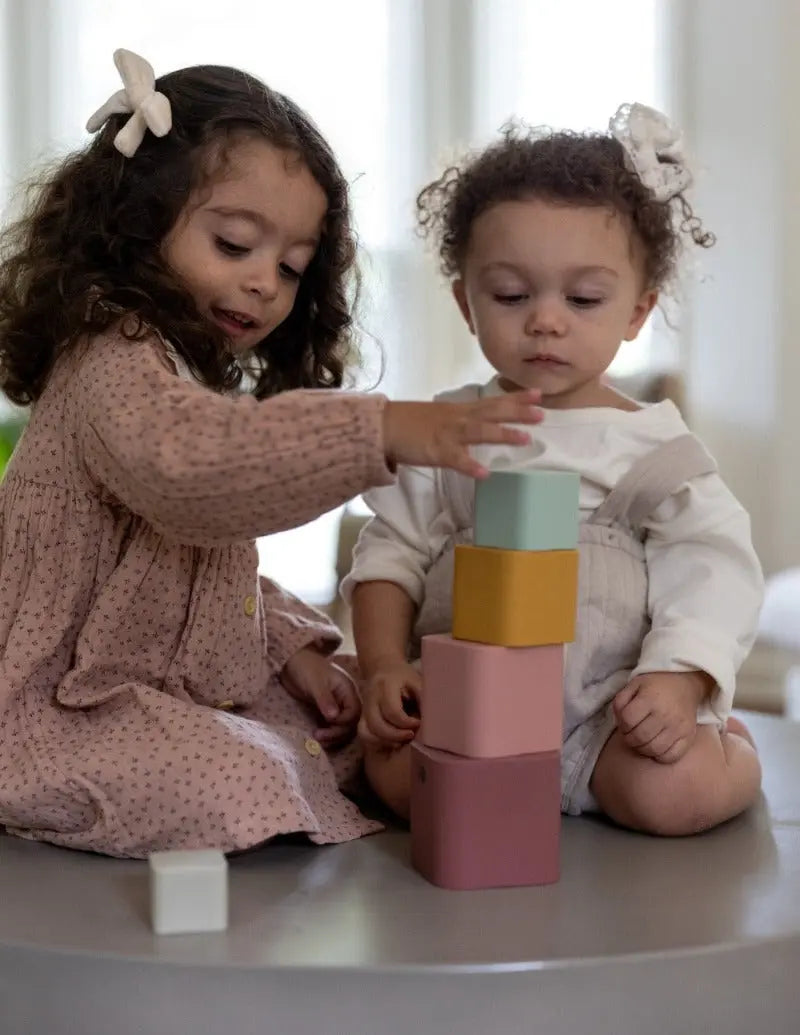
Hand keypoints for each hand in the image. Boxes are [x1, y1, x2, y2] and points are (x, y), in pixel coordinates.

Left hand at [281, 647, 360, 747]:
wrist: (291, 663)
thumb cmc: (305, 667)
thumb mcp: (315, 682)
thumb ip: (325, 699)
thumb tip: (334, 717)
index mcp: (348, 689)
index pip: (355, 712)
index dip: (344, 721)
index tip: (328, 721)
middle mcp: (345, 699)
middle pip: (351, 723)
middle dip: (337, 732)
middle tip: (319, 736)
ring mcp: (336, 706)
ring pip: (343, 728)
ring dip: (332, 736)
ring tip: (317, 738)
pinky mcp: (326, 712)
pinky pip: (332, 727)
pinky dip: (327, 734)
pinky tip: (317, 737)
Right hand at [359, 661, 422, 745]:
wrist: (382, 668)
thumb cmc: (404, 677)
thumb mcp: (417, 681)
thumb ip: (423, 699)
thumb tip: (433, 722)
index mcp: (385, 686)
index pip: (393, 711)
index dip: (407, 723)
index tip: (419, 723)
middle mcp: (371, 698)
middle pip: (377, 725)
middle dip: (396, 736)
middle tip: (411, 735)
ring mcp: (364, 709)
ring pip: (367, 732)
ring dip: (386, 741)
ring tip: (402, 741)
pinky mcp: (362, 717)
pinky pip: (364, 734)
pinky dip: (377, 742)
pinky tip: (391, 741)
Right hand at [382, 390, 542, 478]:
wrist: (384, 426)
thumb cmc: (411, 423)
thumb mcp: (442, 416)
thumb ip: (463, 420)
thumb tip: (482, 425)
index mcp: (461, 410)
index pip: (493, 401)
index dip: (516, 398)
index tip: (538, 394)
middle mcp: (459, 418)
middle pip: (492, 412)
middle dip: (518, 412)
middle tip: (542, 413)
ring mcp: (448, 434)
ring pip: (480, 431)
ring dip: (502, 434)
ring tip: (525, 439)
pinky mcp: (436, 451)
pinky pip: (456, 459)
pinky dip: (470, 466)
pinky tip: (485, 474)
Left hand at [613, 670, 712, 762]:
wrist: (684, 684)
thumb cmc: (654, 685)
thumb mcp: (633, 684)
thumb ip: (621, 701)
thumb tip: (619, 722)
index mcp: (649, 699)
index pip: (628, 720)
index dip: (622, 726)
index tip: (625, 725)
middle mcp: (665, 714)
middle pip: (639, 737)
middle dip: (629, 740)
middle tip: (631, 735)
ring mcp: (678, 727)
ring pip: (654, 749)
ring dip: (642, 749)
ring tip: (642, 742)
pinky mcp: (688, 737)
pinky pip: (672, 756)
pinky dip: (660, 756)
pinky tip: (656, 747)